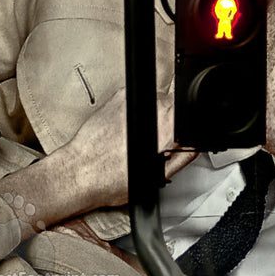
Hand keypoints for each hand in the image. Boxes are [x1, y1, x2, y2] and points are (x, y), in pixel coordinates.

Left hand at [56, 88, 196, 209]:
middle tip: (151, 144)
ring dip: (150, 117)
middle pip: (174, 107)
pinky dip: (132, 113)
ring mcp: (134, 99)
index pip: (190, 116)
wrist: (80, 172)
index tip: (174, 139)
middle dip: (167, 123)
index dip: (185, 128)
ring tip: (133, 139)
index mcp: (167, 127)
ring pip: (155, 102)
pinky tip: (123, 131)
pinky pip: (135, 100)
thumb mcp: (157, 176)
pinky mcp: (118, 97)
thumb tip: (194, 144)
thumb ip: (183, 156)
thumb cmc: (111, 179)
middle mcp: (152, 107)